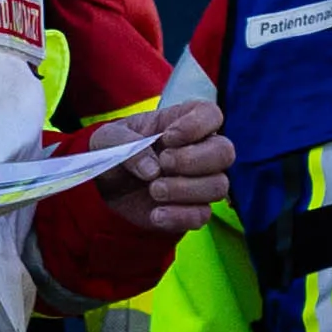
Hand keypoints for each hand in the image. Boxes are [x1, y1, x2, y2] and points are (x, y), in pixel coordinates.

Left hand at [104, 95, 234, 229]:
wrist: (106, 187)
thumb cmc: (114, 151)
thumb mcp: (108, 138)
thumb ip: (126, 144)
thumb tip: (152, 170)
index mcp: (184, 122)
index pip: (211, 115)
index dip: (196, 125)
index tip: (169, 137)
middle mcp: (200, 150)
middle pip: (225, 152)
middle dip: (193, 160)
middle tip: (163, 163)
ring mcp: (200, 181)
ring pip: (218, 186)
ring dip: (185, 189)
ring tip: (154, 190)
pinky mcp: (193, 209)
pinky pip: (203, 215)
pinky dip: (179, 216)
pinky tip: (156, 214)